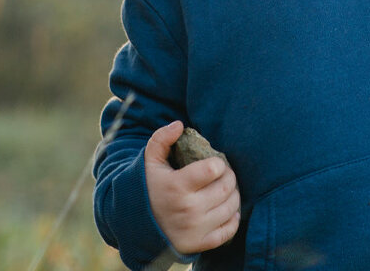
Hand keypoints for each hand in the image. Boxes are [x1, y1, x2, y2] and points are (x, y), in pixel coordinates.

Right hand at [144, 121, 240, 254]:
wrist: (135, 226)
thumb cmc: (148, 188)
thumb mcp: (149, 162)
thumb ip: (162, 139)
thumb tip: (179, 124)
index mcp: (177, 186)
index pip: (214, 169)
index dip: (218, 163)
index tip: (214, 163)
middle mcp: (188, 209)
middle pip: (226, 187)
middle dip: (229, 176)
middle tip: (224, 174)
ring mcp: (194, 229)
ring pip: (231, 207)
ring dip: (233, 195)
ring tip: (225, 189)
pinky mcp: (198, 244)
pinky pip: (228, 231)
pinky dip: (232, 219)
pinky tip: (226, 210)